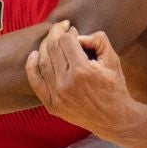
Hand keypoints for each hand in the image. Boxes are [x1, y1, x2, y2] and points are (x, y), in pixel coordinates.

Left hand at [26, 21, 141, 139]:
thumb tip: (77, 35)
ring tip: (53, 39)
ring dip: (45, 46)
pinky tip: (34, 54)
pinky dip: (32, 66)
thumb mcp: (113, 59)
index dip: (70, 32)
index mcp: (82, 71)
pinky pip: (36, 82)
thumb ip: (98, 40)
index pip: (66, 40)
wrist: (114, 119)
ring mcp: (57, 96)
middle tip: (62, 28)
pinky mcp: (52, 105)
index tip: (75, 31)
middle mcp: (66, 83)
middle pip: (52, 48)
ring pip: (43, 62)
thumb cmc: (115, 87)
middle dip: (56, 33)